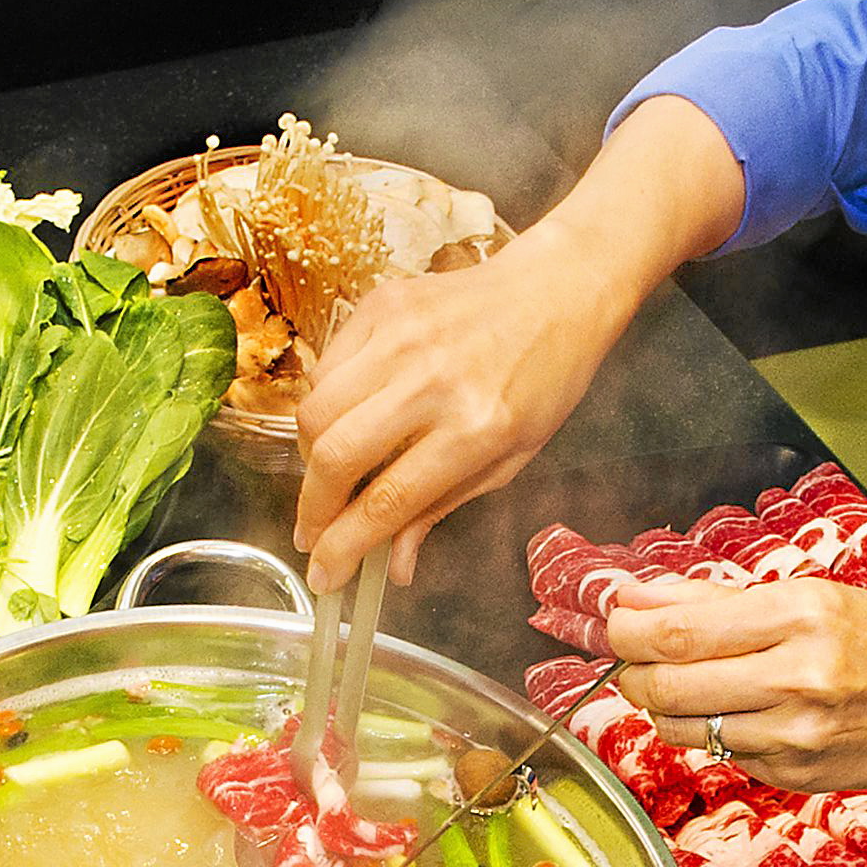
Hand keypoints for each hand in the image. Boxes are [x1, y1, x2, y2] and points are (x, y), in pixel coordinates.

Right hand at [293, 234, 626, 589]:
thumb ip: (440, 510)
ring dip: (311, 459)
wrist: (555, 292)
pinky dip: (324, 406)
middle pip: (336, 456)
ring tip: (330, 476)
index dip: (344, 546)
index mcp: (476, 427)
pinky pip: (324, 369)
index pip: (387, 500)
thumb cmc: (540, 380)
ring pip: (316, 412)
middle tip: (313, 532)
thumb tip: (393, 565)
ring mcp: (401, 335)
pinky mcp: (379, 304)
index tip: (324, 574)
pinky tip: (346, 420)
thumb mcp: (508, 461)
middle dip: (312, 509)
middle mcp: (433, 379)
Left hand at [605, 575, 866, 794]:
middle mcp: (798, 676)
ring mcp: (796, 733)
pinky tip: (735, 712)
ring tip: (680, 685)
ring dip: (662, 707)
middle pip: (668, 684)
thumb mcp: (813, 597)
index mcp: (802, 615)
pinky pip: (721, 753)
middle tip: (633, 659)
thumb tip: (637, 595)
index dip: (628, 629)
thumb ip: (718, 601)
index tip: (616, 621)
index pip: (679, 630)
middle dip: (633, 672)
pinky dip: (708, 733)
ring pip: (683, 728)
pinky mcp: (795, 773)